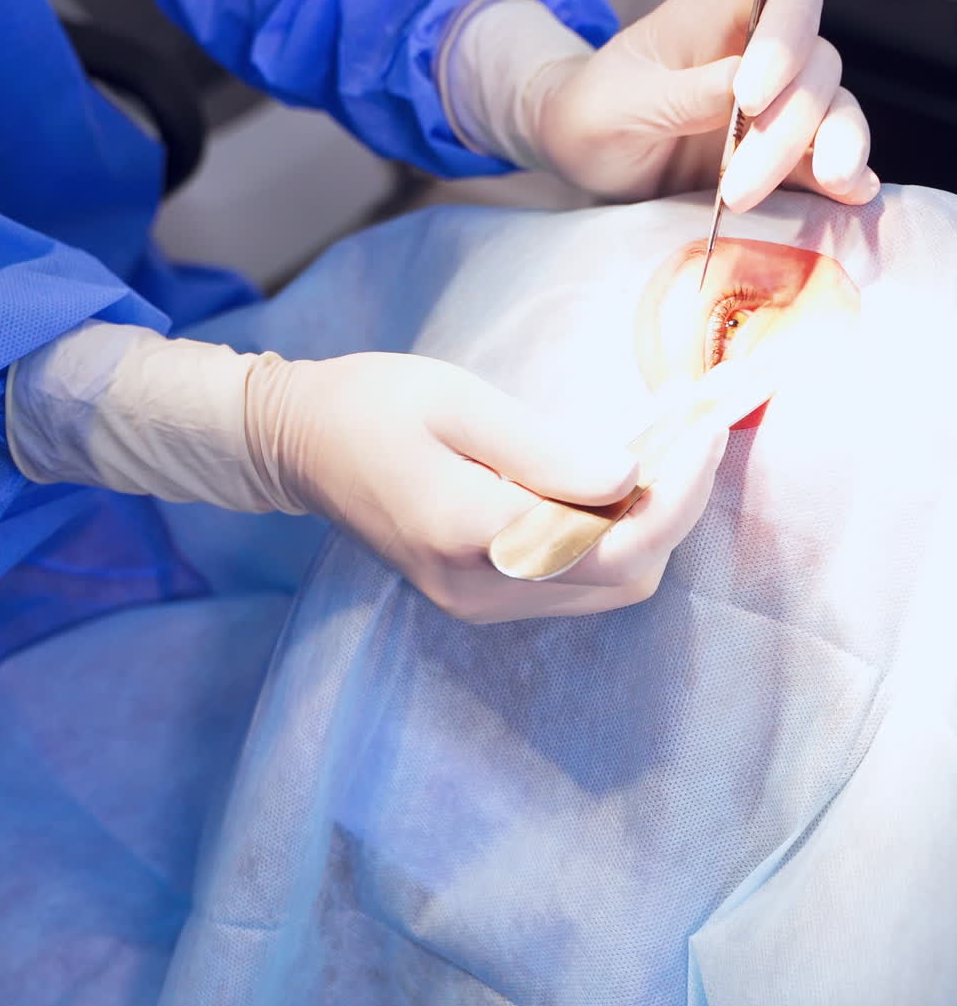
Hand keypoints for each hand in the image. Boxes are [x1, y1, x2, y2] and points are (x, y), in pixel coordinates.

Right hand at [7, 324, 741, 621]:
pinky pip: (572, 583)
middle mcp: (478, 589)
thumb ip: (547, 448)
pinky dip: (609, 539)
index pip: (613, 543)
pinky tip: (608, 485)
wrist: (298, 445)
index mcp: (469, 533)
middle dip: (673, 510)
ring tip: (656, 454)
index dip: (679, 494)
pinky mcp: (476, 598)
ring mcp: (476, 603)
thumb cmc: (370, 405)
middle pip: (624, 578)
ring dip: (646, 526)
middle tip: (687, 436)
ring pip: (606, 588)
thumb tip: (632, 477)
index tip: (707, 430)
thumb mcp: (458, 401)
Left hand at [524, 0, 877, 209]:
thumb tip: (743, 89)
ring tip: (830, 185)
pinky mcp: (778, 156)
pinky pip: (825, 158)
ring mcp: (773, 107)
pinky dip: (845, 176)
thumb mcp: (618, 104)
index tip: (750, 96)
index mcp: (715, 19)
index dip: (789, 34)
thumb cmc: (590, 112)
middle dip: (790, 126)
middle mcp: (757, 56)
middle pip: (816, 66)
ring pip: (833, 110)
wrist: (576, 155)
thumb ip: (681, 95)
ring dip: (833, 149)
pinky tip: (851, 197)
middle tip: (740, 187)